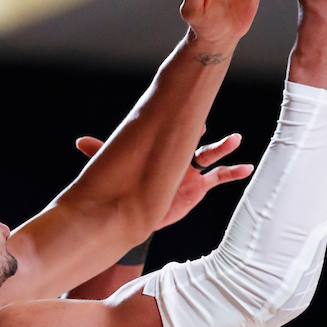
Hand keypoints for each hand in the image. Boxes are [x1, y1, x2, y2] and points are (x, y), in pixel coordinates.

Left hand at [75, 133, 252, 227]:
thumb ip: (102, 154)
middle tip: (216, 122)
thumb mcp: (118, 168)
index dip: (185, 123)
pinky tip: (247, 168)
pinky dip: (234, 172)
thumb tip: (79, 141)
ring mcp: (191, 171)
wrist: (137, 211)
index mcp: (163, 148)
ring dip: (225, 148)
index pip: (177, 131)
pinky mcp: (197, 188)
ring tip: (237, 139)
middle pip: (198, 141)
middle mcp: (180, 157)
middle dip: (208, 132)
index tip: (193, 116)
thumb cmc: (130, 183)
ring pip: (213, 156)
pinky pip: (219, 178)